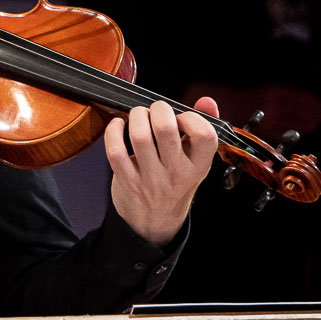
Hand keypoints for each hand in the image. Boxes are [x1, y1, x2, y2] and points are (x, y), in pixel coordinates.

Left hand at [105, 97, 220, 246]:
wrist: (155, 218)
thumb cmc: (176, 180)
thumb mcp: (196, 158)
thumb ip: (204, 126)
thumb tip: (207, 101)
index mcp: (199, 165)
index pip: (204, 134)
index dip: (191, 117)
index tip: (182, 118)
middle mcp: (176, 173)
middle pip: (166, 129)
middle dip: (158, 109)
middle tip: (156, 111)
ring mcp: (151, 179)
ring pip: (140, 136)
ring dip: (136, 116)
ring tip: (138, 116)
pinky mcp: (127, 180)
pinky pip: (115, 151)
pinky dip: (113, 131)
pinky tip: (118, 125)